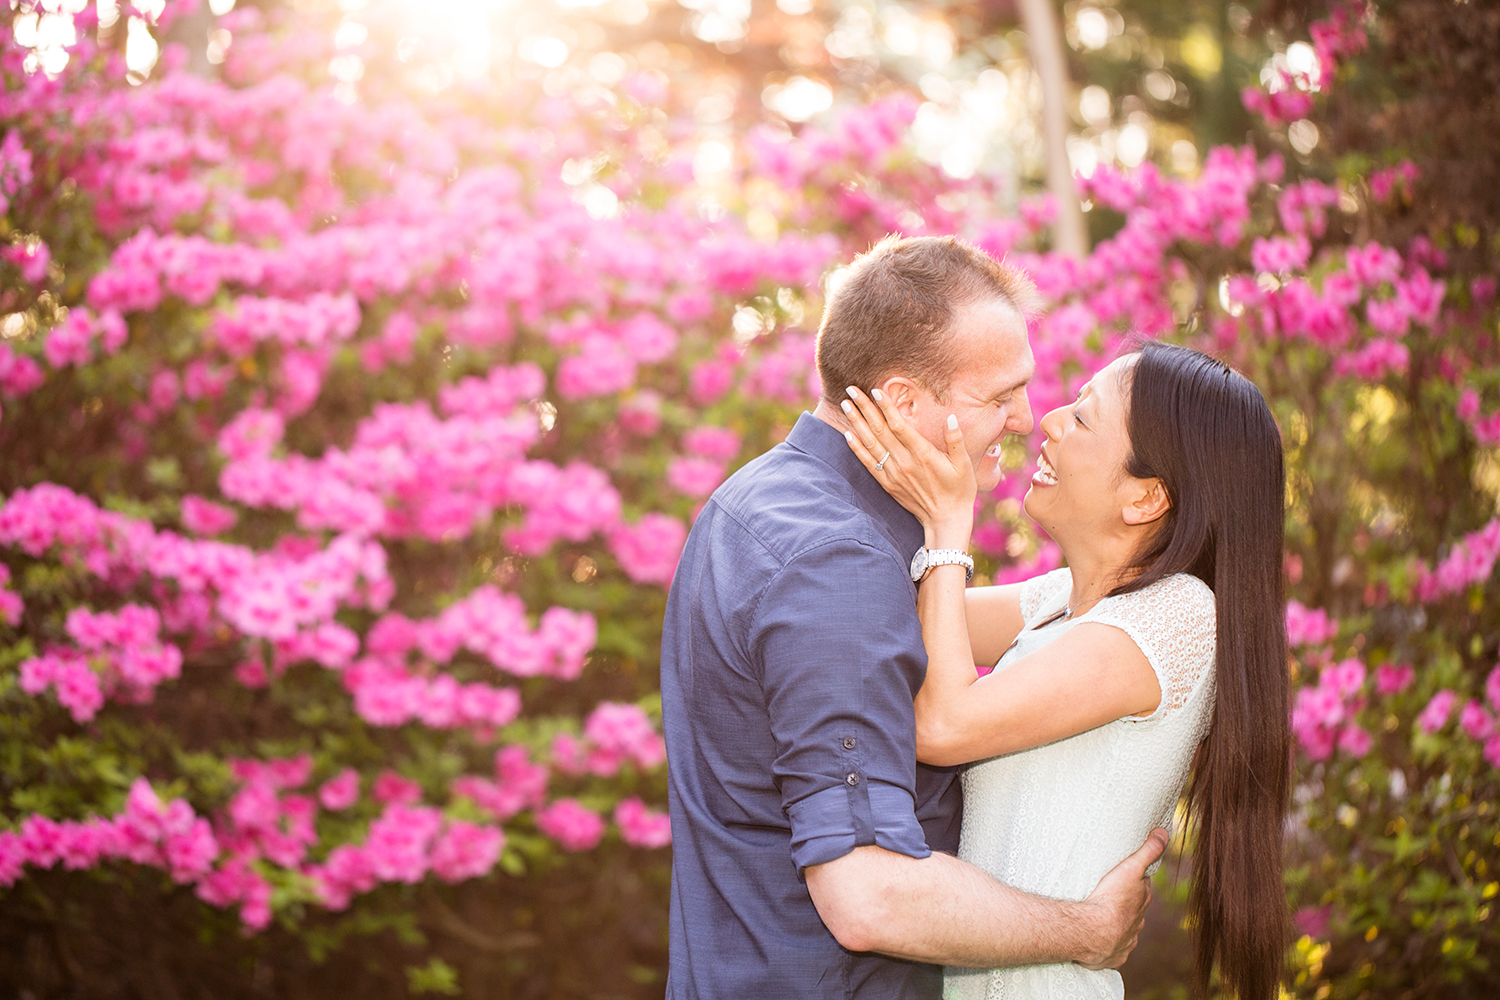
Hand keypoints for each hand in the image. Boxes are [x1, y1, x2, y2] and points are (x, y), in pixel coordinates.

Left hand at [841, 386, 976, 544]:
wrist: (946, 521)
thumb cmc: (959, 490)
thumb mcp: (964, 464)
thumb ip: (956, 440)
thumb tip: (951, 418)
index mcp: (923, 454)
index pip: (899, 426)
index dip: (886, 407)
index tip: (875, 390)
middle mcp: (905, 462)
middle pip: (880, 430)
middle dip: (865, 408)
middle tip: (852, 389)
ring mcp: (894, 474)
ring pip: (871, 444)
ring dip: (857, 423)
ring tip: (846, 405)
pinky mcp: (888, 484)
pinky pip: (869, 463)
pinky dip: (857, 448)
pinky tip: (848, 434)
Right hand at [1074, 828, 1167, 969]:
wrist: (1093, 932)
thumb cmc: (1111, 899)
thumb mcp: (1130, 868)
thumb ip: (1148, 851)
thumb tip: (1164, 832)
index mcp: (1141, 903)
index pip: (1143, 889)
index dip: (1138, 882)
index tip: (1129, 876)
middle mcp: (1137, 923)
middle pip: (1135, 911)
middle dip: (1128, 904)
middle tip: (1112, 895)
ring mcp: (1126, 941)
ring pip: (1125, 931)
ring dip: (1118, 925)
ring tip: (1102, 917)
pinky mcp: (1113, 956)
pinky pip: (1113, 950)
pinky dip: (1109, 945)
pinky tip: (1099, 940)